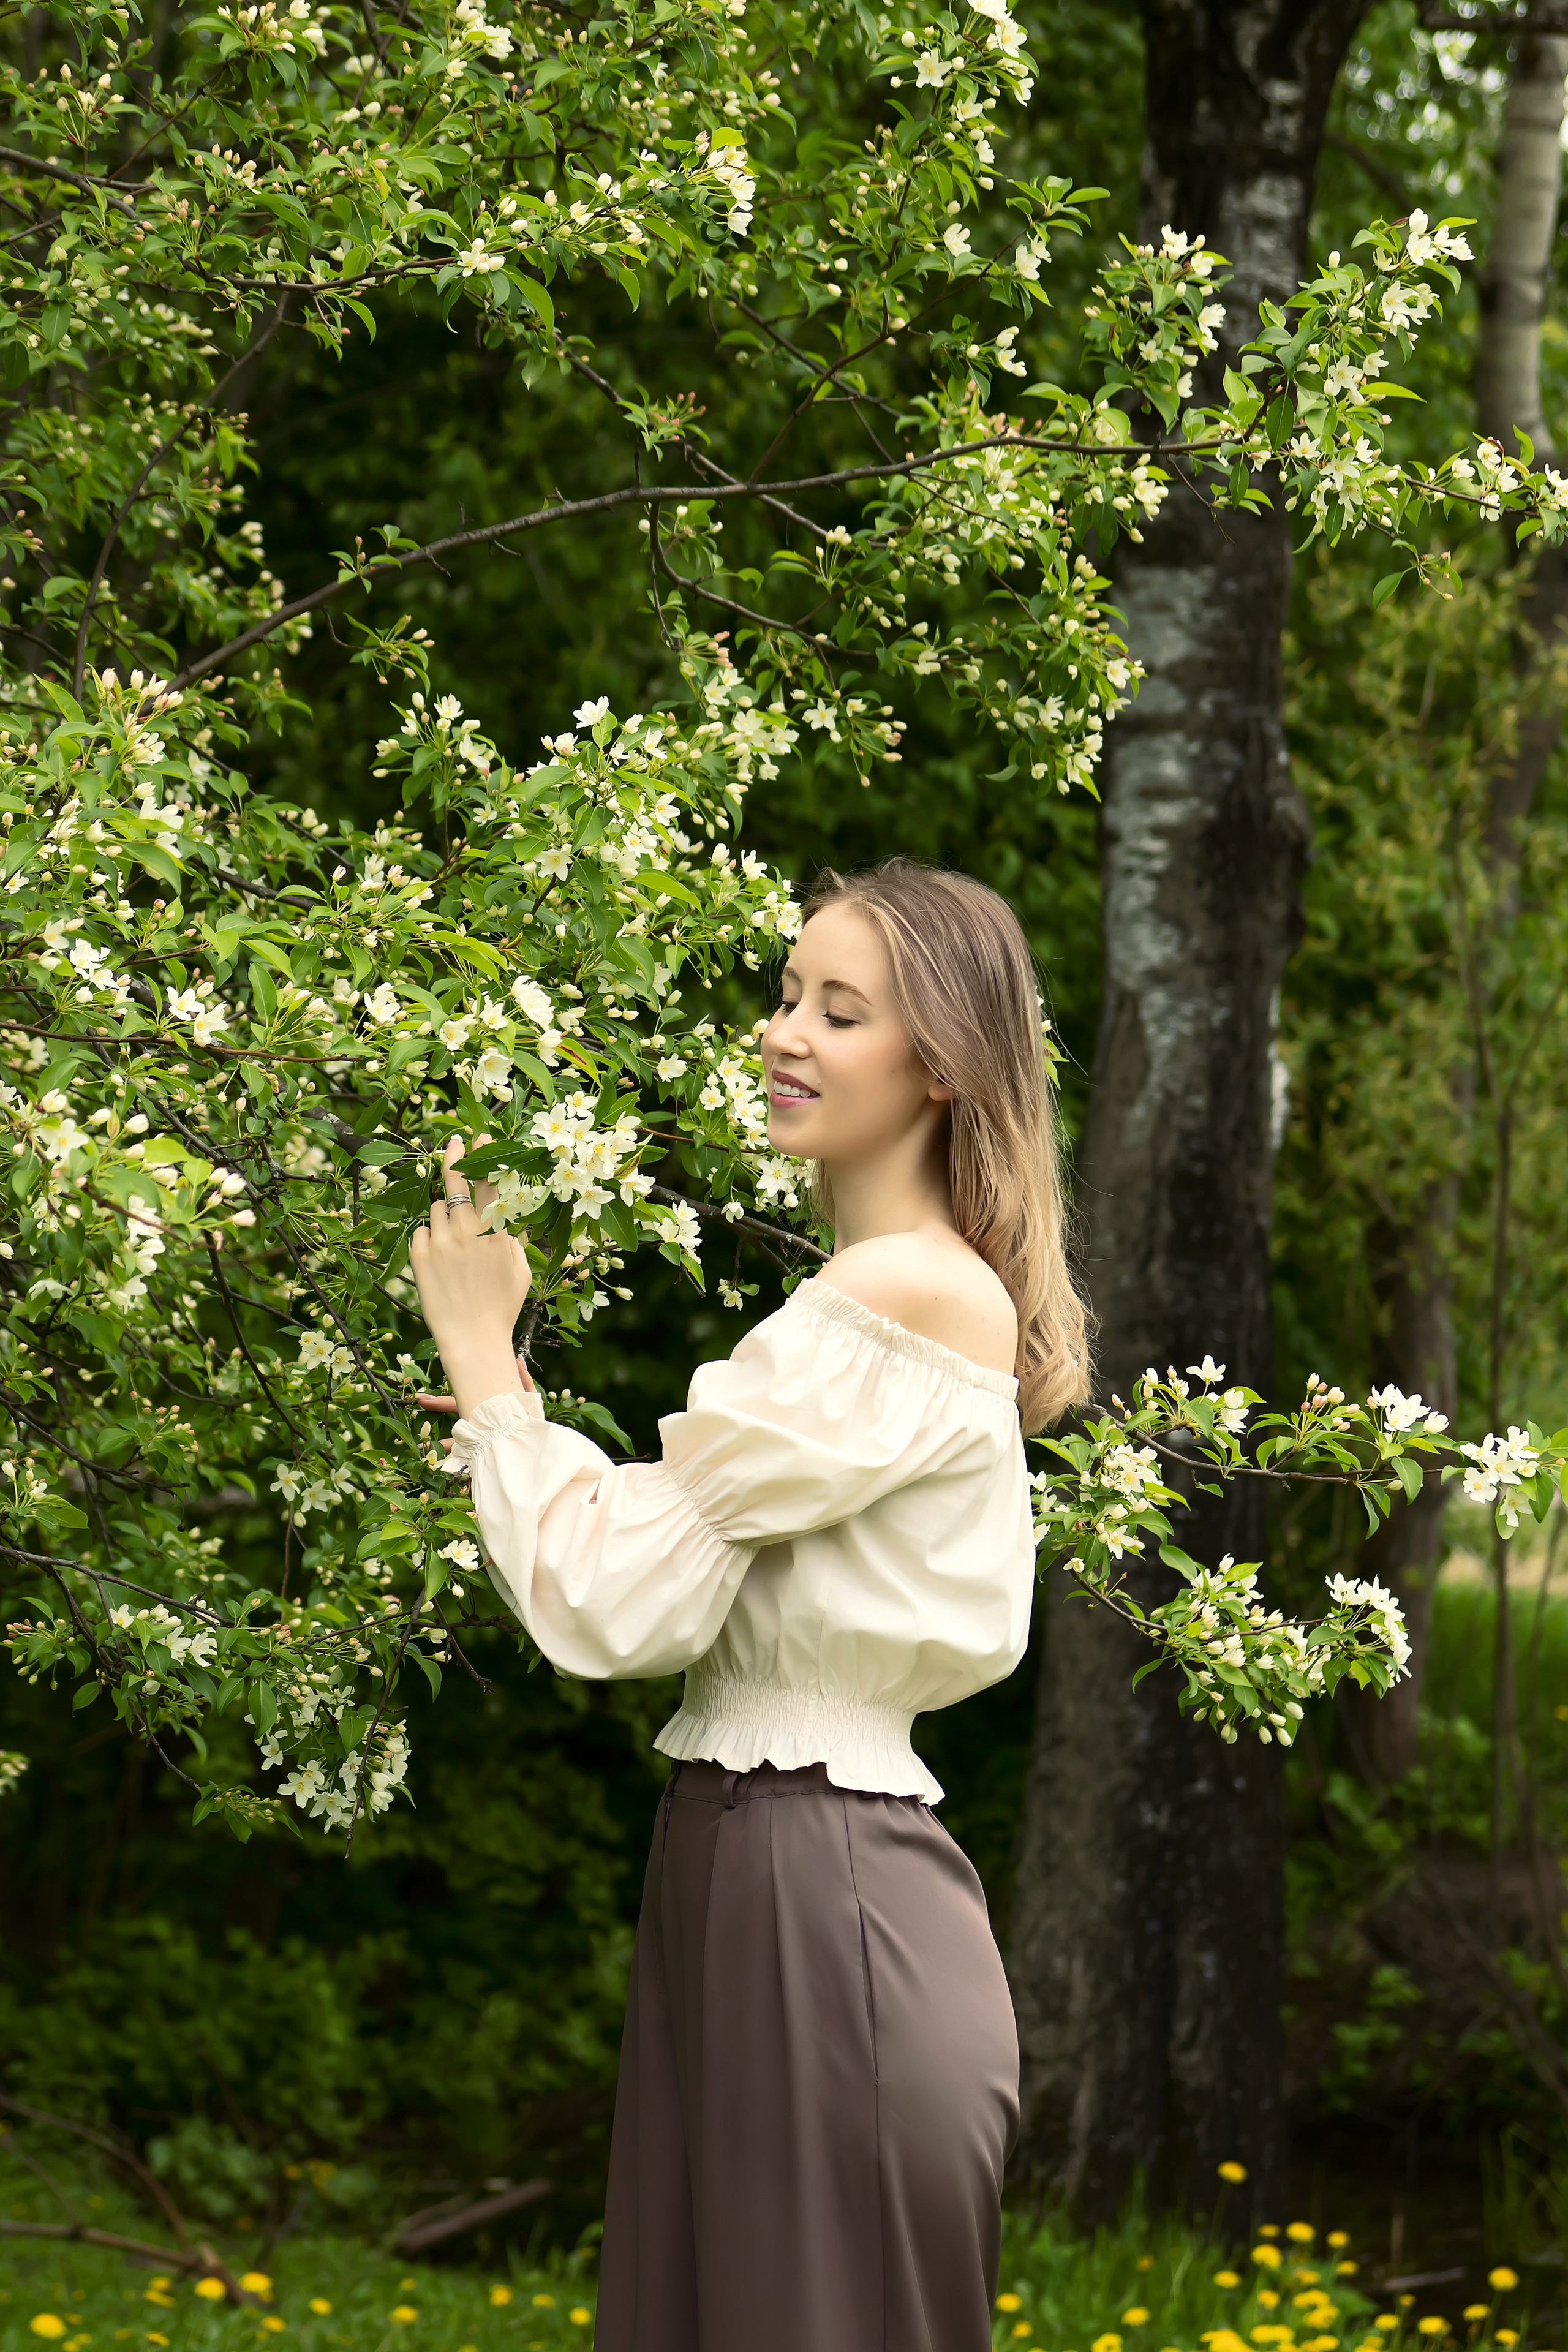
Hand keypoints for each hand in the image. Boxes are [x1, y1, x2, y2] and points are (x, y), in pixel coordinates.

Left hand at [409, 1138, 533, 1417]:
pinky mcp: (419, 1256)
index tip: (482, 1137)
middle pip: (457, 1181)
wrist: (471, 1338)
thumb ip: (512, 1238)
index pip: (489, 1181)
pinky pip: (422, 1230)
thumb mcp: (520, 1270)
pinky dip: (430, 1237)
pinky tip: (440, 1258)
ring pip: (438, 1208)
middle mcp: (465, 1230)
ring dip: (446, 1214)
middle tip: (456, 1143)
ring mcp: (439, 1241)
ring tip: (455, 1240)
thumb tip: (506, 1218)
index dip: (485, 1155)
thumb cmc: (501, 1307)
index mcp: (494, 1231)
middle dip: (457, 1157)